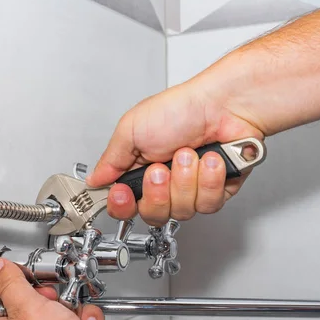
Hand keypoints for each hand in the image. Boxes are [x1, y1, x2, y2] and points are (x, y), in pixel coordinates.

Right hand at [86, 76, 263, 226]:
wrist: (224, 104)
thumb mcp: (131, 129)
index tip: (123, 194)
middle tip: (161, 168)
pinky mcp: (215, 192)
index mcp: (139, 168)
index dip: (122, 206)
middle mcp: (164, 182)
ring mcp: (189, 189)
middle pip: (152, 214)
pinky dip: (209, 180)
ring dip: (185, 180)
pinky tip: (211, 161)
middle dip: (158, 191)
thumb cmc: (181, 108)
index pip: (124, 204)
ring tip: (190, 155)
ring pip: (181, 211)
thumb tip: (95, 180)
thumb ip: (110, 160)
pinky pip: (207, 204)